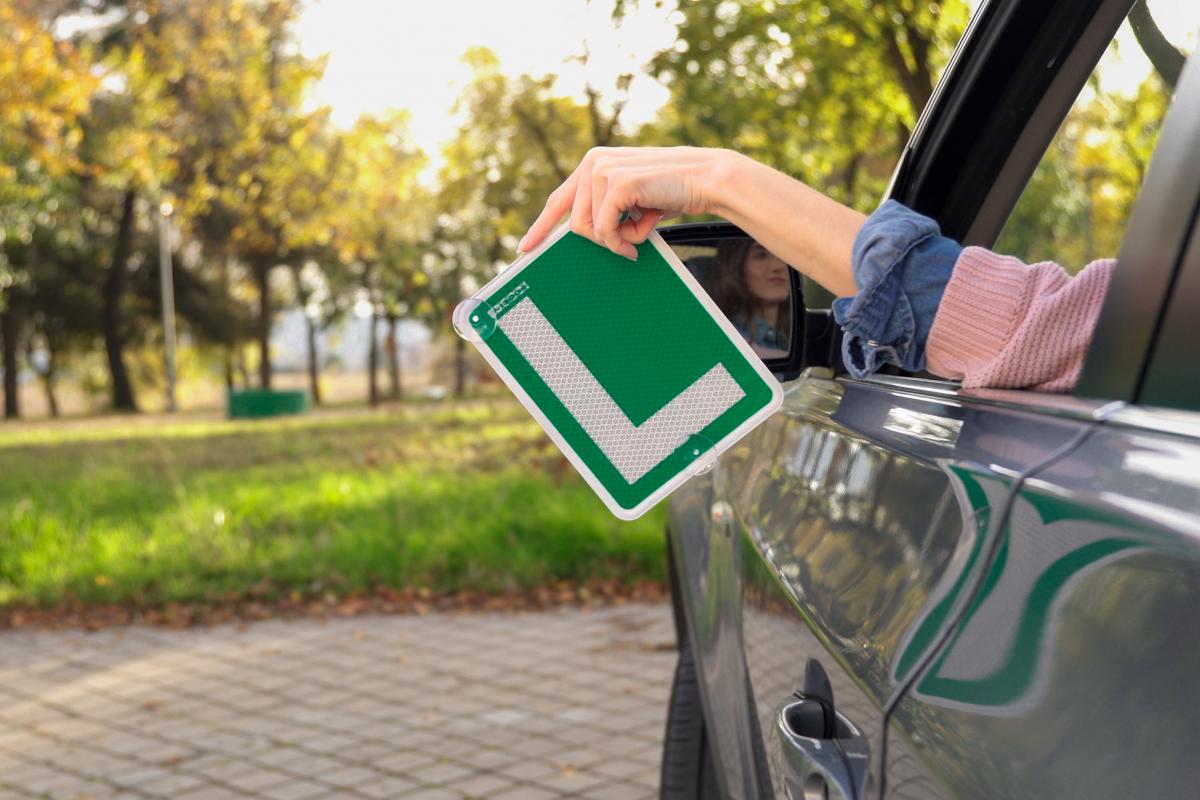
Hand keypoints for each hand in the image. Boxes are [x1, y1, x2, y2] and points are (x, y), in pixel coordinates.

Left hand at [518, 146, 728, 259]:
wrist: (703, 179)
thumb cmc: (670, 192)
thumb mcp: (630, 200)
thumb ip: (605, 210)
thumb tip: (584, 236)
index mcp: (593, 164)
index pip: (559, 200)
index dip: (541, 227)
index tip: (524, 248)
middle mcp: (592, 162)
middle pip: (575, 224)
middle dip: (602, 241)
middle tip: (628, 245)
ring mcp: (602, 170)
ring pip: (589, 229)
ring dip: (617, 239)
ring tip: (642, 228)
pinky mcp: (616, 183)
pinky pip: (606, 230)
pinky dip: (626, 239)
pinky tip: (646, 229)